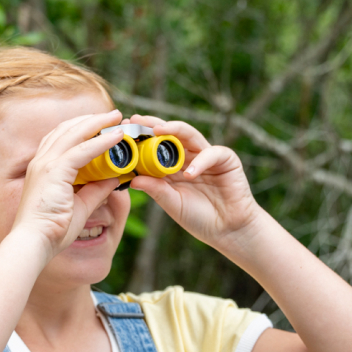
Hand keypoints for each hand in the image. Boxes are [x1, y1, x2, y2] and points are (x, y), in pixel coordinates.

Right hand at [11, 110, 124, 258]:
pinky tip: (116, 137)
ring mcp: (46, 164)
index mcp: (44, 168)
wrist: (35, 241)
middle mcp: (42, 161)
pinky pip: (82, 150)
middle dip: (93, 119)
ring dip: (98, 123)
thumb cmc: (53, 229)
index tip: (102, 125)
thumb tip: (114, 178)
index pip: (63, 138)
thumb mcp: (81, 205)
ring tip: (117, 118)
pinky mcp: (54, 171)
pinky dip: (101, 141)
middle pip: (68, 129)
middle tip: (114, 115)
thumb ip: (96, 190)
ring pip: (75, 133)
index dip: (83, 128)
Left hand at [126, 114, 257, 248]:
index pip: (156, 146)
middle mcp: (190, 157)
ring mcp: (207, 156)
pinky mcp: (226, 160)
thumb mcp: (172, 203)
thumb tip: (132, 179)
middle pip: (171, 134)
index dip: (141, 138)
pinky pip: (212, 154)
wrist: (227, 231)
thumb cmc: (199, 218)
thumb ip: (156, 190)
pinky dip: (200, 162)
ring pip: (190, 135)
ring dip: (174, 130)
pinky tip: (190, 174)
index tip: (123, 132)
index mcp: (174, 167)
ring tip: (158, 130)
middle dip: (153, 125)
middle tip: (136, 120)